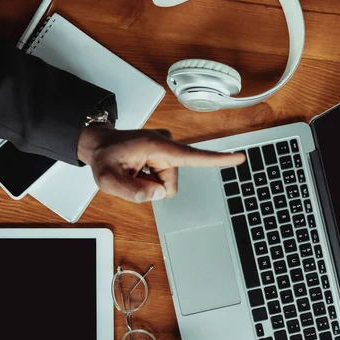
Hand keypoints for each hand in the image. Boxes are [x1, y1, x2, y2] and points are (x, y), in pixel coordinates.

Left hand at [77, 125, 245, 203]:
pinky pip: (163, 179)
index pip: (193, 156)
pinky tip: (138, 169)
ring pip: (167, 184)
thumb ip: (132, 191)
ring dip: (150, 183)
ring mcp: (167, 150)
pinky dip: (150, 179)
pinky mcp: (165, 155)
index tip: (239, 158)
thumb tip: (160, 194)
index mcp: (157, 147)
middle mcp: (166, 146)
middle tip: (131, 174)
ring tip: (133, 171)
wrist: (100, 146)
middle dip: (152, 187)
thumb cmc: (104, 159)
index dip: (216, 159)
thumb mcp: (108, 180)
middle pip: (170, 185)